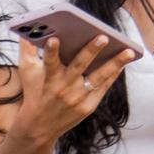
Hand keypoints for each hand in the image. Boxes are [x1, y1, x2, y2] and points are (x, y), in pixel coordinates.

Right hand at [16, 35, 138, 141]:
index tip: (54, 38)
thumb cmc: (35, 92)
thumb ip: (26, 49)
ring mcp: (77, 98)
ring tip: (128, 51)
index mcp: (48, 78)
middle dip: (91, 51)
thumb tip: (25, 28)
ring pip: (98, 78)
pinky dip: (113, 75)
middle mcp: (64, 88)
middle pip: (79, 66)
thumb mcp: (27, 72)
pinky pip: (103, 87)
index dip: (51, 51)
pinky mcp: (88, 107)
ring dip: (114, 64)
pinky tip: (122, 63)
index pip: (49, 62)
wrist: (39, 126)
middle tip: (104, 37)